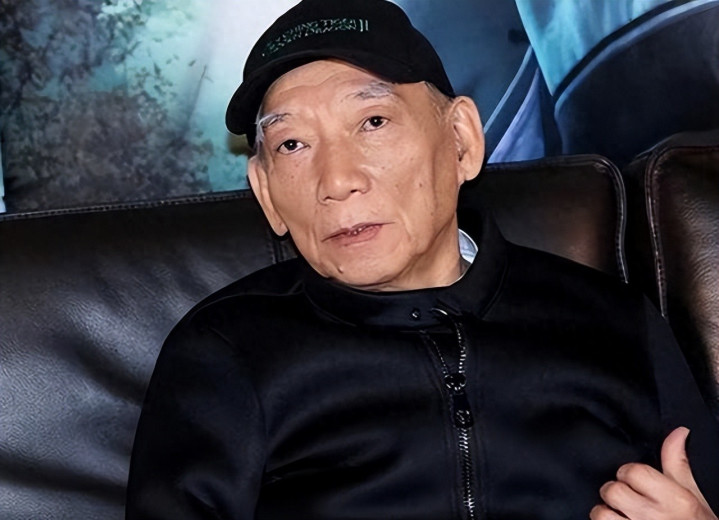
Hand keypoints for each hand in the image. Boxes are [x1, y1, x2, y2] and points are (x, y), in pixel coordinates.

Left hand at [590, 426, 716, 519]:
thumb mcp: (690, 493)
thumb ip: (677, 462)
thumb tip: (679, 431)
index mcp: (674, 500)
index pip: (633, 472)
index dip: (628, 473)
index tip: (631, 479)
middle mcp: (655, 517)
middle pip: (613, 491)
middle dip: (614, 491)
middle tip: (624, 497)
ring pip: (601, 513)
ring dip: (605, 512)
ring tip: (617, 513)